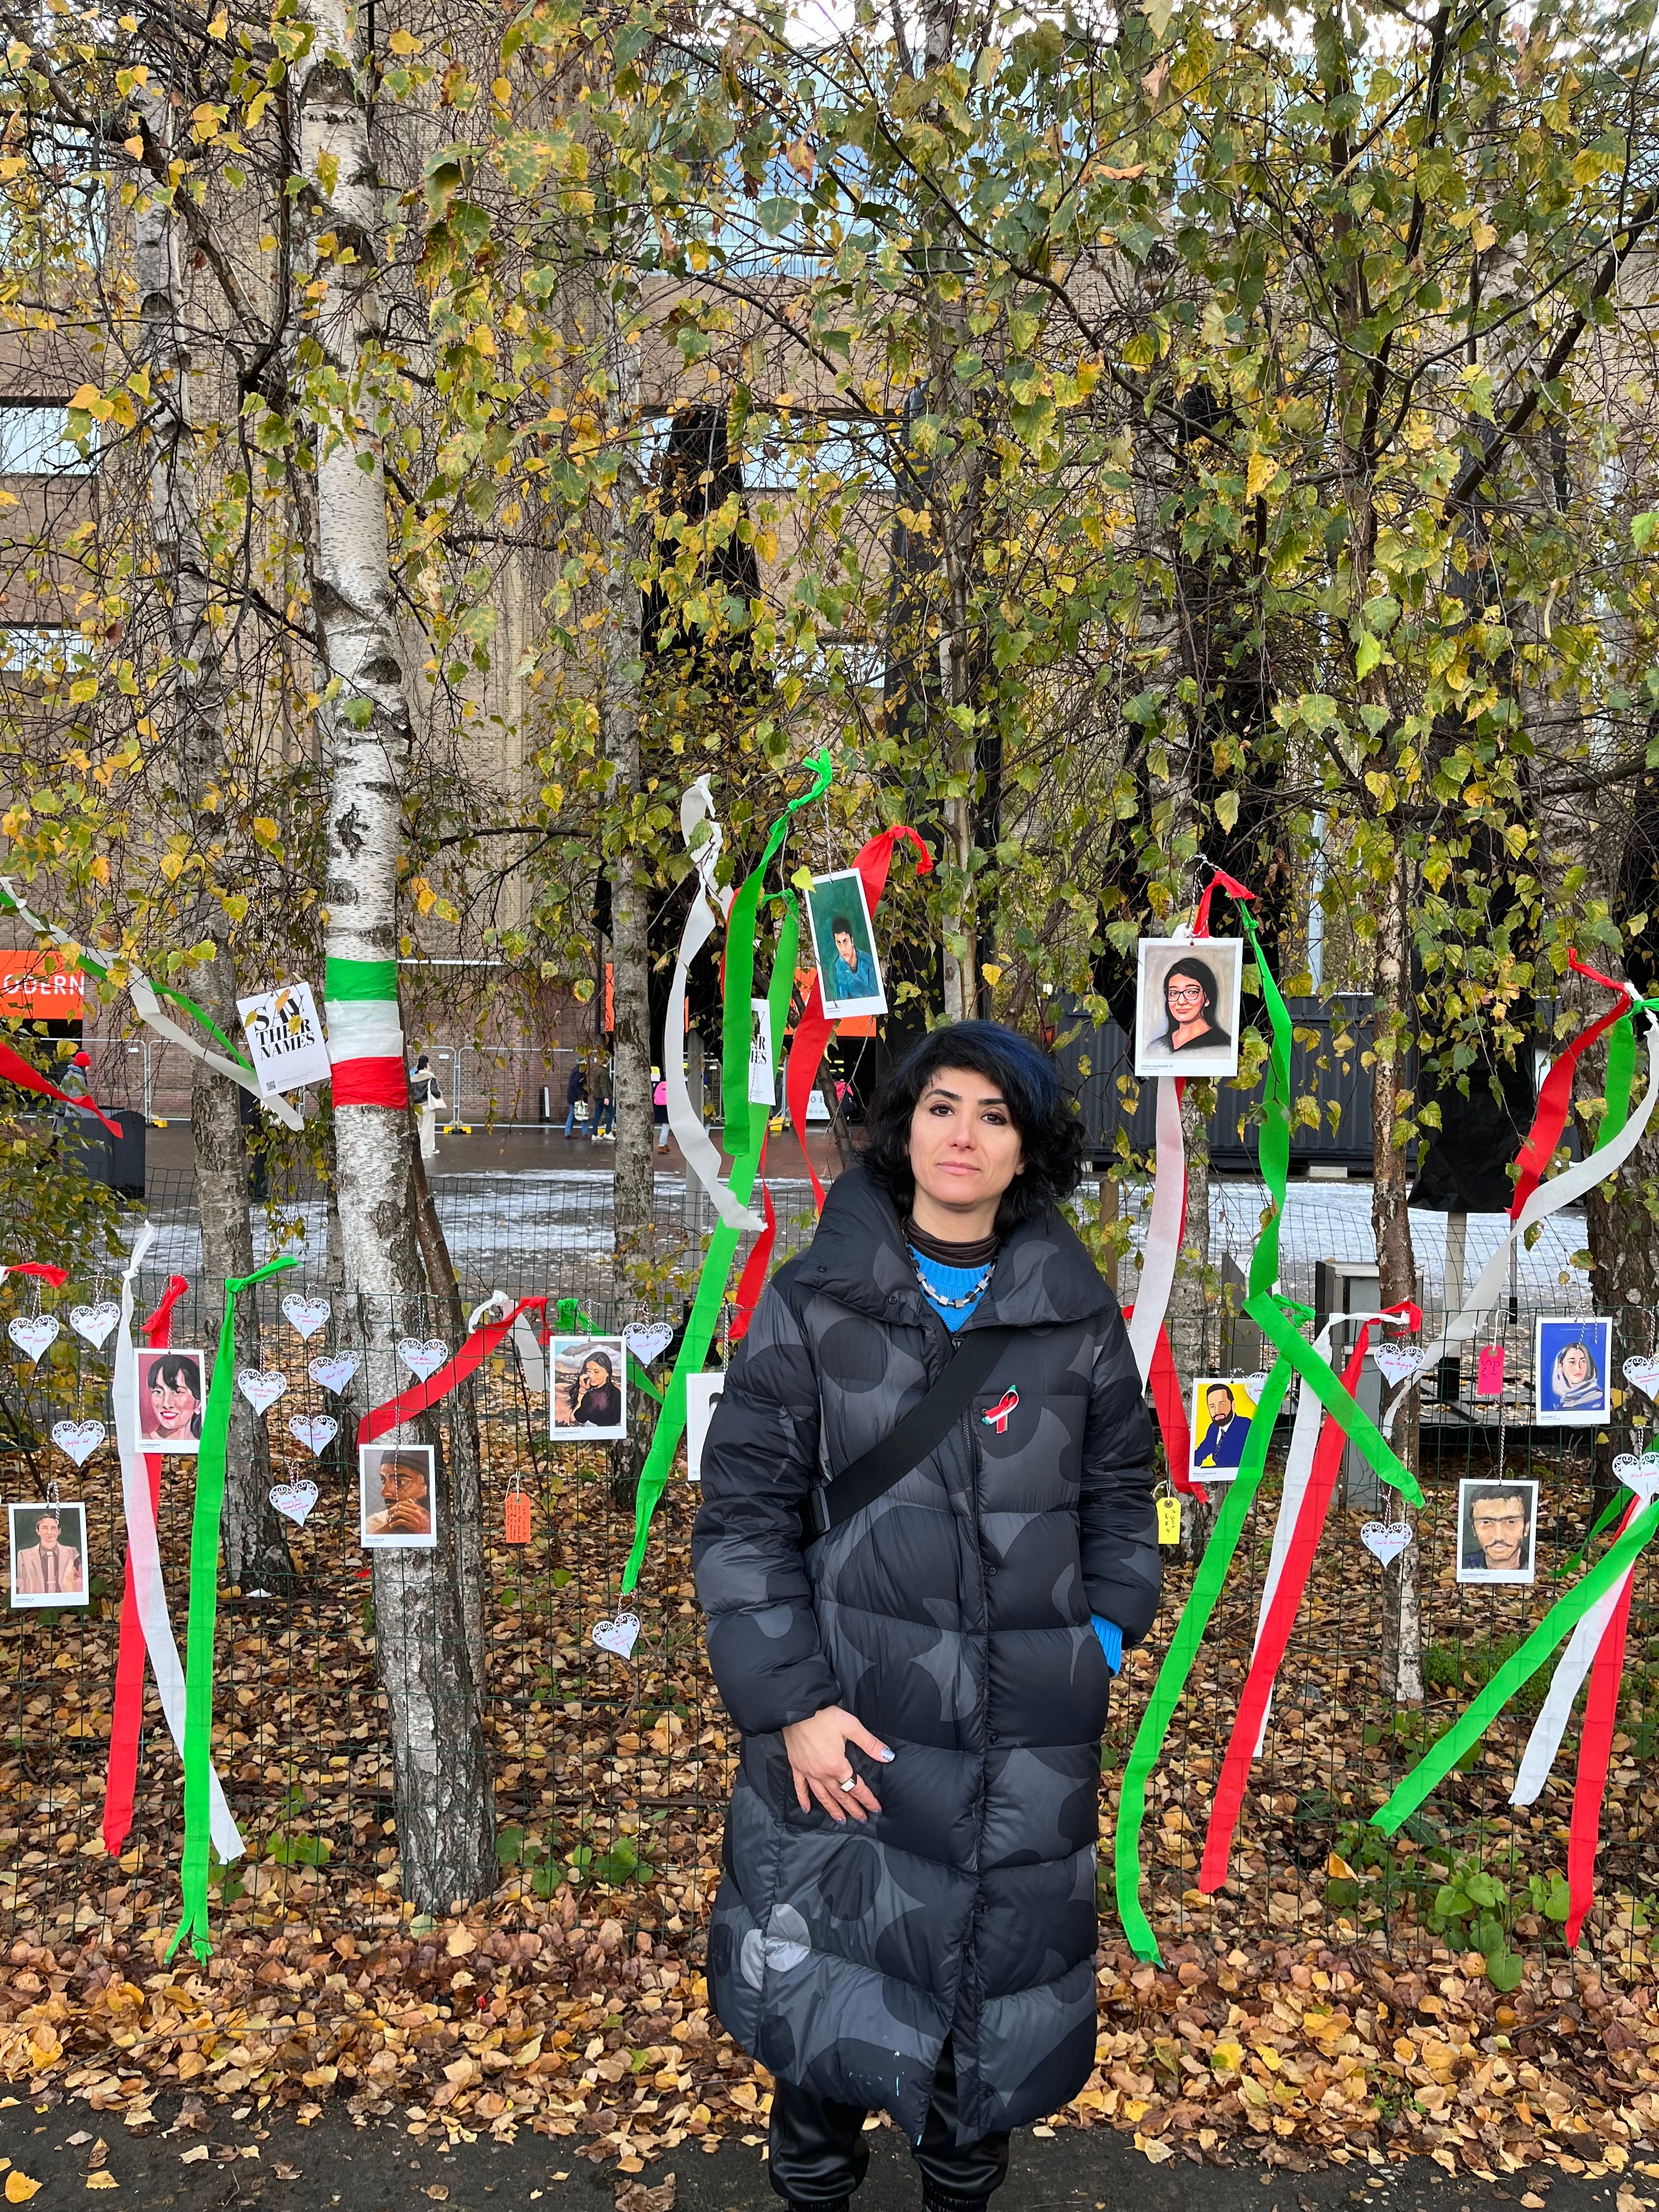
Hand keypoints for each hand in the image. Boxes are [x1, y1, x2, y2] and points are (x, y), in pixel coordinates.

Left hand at [380, 1501, 428, 1532]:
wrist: (430, 1531)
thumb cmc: (427, 1522)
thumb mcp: (423, 1512)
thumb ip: (416, 1506)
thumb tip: (409, 1500)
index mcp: (418, 1508)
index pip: (404, 1502)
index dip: (397, 1504)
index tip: (393, 1507)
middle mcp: (415, 1512)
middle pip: (401, 1507)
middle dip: (393, 1510)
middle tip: (388, 1513)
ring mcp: (413, 1518)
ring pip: (399, 1513)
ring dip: (392, 1516)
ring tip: (389, 1519)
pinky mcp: (411, 1525)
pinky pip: (400, 1521)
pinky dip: (395, 1523)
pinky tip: (392, 1525)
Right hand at [781, 1705, 892, 1823]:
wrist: (796, 1709)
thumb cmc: (824, 1716)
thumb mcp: (851, 1726)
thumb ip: (869, 1744)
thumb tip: (888, 1757)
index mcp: (837, 1765)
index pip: (856, 1787)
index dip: (867, 1799)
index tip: (876, 1810)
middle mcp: (823, 1774)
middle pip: (841, 1796)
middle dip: (853, 1809)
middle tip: (862, 1820)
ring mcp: (808, 1772)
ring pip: (822, 1797)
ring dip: (833, 1810)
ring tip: (841, 1821)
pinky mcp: (796, 1767)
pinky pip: (800, 1788)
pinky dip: (803, 1800)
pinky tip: (807, 1809)